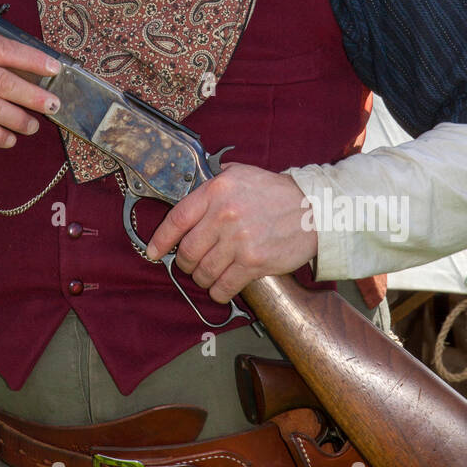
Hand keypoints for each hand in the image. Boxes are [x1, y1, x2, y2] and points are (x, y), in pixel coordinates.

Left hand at [145, 162, 316, 303]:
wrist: (313, 208)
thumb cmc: (275, 192)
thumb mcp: (240, 174)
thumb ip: (213, 182)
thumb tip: (189, 193)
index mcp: (216, 190)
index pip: (177, 219)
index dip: (161, 239)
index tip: (154, 251)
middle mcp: (223, 215)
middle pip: (188, 250)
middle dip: (185, 262)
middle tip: (191, 263)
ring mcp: (238, 240)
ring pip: (204, 271)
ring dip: (202, 278)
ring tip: (208, 275)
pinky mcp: (254, 262)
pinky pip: (224, 286)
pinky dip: (219, 291)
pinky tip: (221, 288)